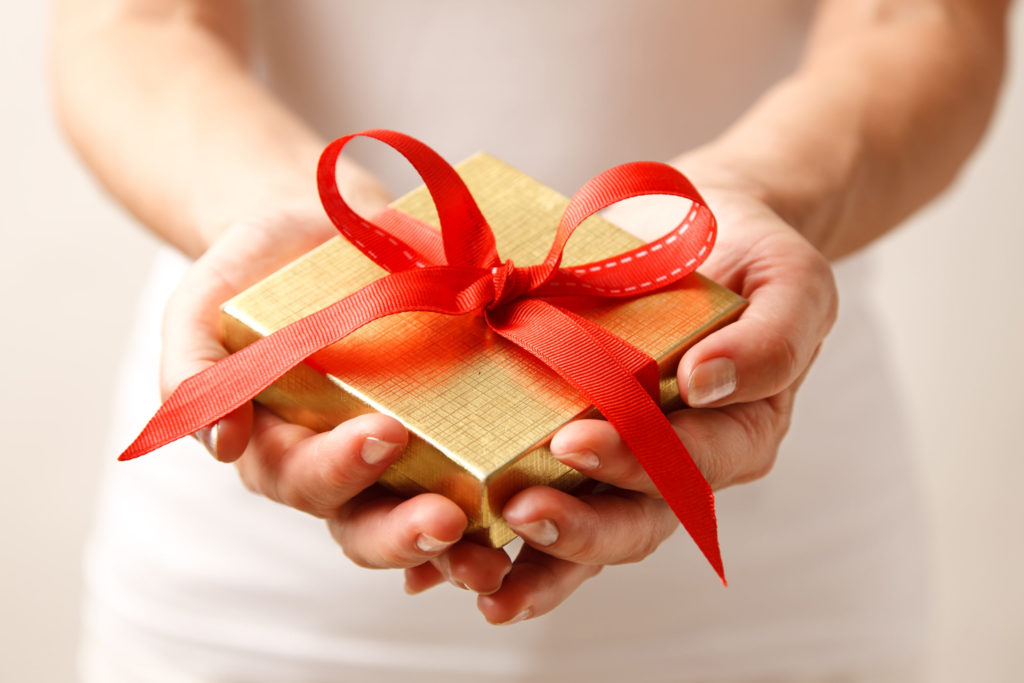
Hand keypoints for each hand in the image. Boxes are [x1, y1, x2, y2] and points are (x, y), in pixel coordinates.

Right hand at [161, 194, 511, 587]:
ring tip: (502, 548)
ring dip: (468, 542)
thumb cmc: (254, 272)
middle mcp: (350, 466)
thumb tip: (217, 443)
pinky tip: (548, 490)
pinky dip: (514, 488)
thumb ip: (191, 370)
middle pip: (373, 525)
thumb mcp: (201, 307)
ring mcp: (410, 451)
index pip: (309, 481)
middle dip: (409, 532)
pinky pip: (486, 467)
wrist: (321, 229)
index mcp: (284, 450)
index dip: (343, 470)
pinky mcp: (460, 422)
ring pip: (432, 517)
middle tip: (449, 522)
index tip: (383, 435)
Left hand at [459, 185, 838, 623]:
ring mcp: (624, 463)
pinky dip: (499, 543)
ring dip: (532, 558)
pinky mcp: (576, 452)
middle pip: (634, 520)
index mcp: (737, 434)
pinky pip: (546, 499)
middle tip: (519, 511)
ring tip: (475, 569)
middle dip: (577, 525)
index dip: (635, 461)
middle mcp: (680, 464)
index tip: (576, 441)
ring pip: (585, 530)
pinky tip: (442, 567)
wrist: (697, 230)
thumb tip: (707, 382)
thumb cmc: (749, 256)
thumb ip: (773, 337)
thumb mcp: (789, 282)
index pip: (690, 464)